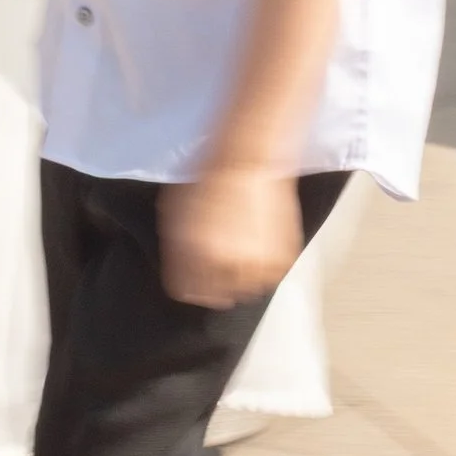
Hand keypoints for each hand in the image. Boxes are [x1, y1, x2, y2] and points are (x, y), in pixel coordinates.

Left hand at [160, 167, 302, 310]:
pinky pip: (271, 275)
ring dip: (243, 276)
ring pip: (247, 290)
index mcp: (193, 255)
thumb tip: (181, 272)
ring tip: (243, 251)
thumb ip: (177, 248)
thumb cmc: (208, 177)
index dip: (188, 285)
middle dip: (217, 282)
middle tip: (222, 261)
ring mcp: (255, 264)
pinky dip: (266, 265)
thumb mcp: (175, 211)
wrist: (249, 158)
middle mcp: (223, 265)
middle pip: (218, 296)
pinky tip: (260, 243)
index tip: (194, 278)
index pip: (186, 291)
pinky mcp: (281, 259)